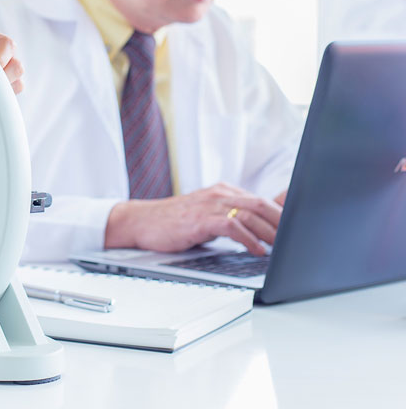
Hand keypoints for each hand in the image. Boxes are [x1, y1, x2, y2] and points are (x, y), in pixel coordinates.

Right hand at [104, 182, 282, 255]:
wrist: (141, 222)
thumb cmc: (174, 223)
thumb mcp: (208, 216)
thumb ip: (233, 218)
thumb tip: (262, 229)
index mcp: (224, 191)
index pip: (262, 200)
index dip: (284, 214)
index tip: (302, 227)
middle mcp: (219, 194)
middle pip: (261, 204)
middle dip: (284, 224)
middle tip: (299, 241)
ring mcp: (209, 205)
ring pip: (250, 214)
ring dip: (271, 233)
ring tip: (283, 249)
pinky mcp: (200, 219)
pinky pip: (232, 225)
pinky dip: (249, 238)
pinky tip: (257, 251)